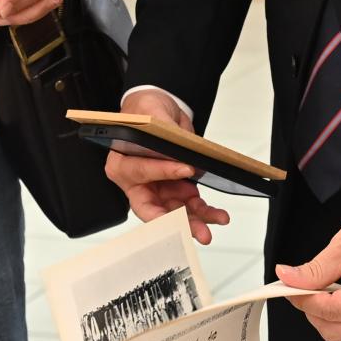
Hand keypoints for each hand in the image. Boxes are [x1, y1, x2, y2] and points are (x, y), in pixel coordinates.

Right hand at [104, 88, 231, 245]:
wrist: (159, 112)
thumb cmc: (146, 111)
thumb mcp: (151, 111)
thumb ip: (162, 128)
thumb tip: (176, 142)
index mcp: (122, 164)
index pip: (140, 172)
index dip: (162, 172)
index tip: (186, 169)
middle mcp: (138, 183)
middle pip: (154, 207)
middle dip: (177, 221)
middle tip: (197, 230)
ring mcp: (157, 190)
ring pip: (175, 212)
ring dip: (197, 219)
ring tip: (217, 220)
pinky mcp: (174, 192)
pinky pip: (189, 206)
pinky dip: (204, 211)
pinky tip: (218, 214)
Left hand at [275, 197, 340, 340]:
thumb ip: (316, 269)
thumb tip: (288, 279)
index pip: (333, 311)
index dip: (304, 300)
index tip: (286, 286)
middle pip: (335, 331)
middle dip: (312, 310)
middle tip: (298, 286)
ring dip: (322, 315)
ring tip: (318, 288)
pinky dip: (335, 315)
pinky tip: (332, 294)